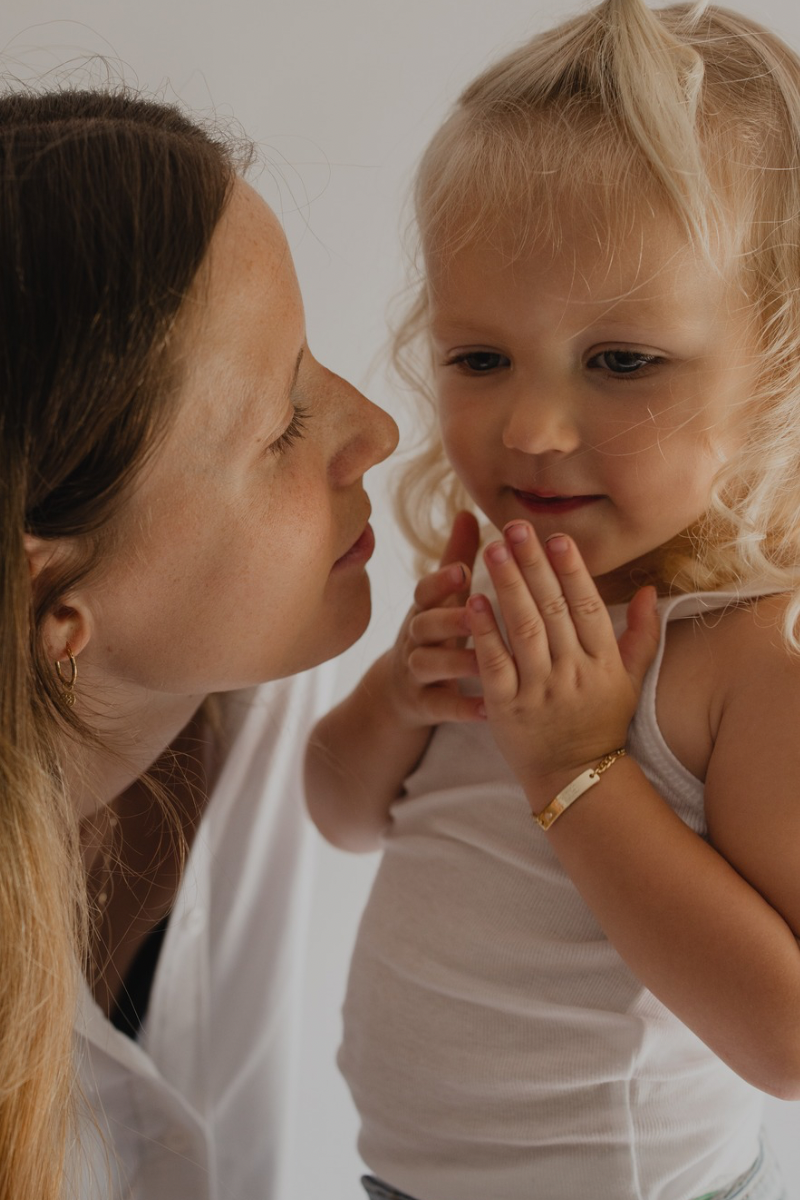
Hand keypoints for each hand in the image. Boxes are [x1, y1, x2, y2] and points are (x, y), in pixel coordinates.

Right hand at [383, 510, 484, 727]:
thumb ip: (455, 557)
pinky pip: (440, 707)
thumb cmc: (435, 633)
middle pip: (424, 625)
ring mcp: (414, 672)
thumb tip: (468, 509)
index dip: (441, 580)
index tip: (463, 569)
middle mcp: (414, 638)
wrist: (398, 693)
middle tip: (478, 614)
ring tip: (486, 663)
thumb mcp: (442, 598)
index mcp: (424, 609)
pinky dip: (463, 708)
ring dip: (456, 662)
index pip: (425, 590)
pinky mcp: (421, 705)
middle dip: (448, 618)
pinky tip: (488, 709)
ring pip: (428, 665)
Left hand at [466, 521, 659, 805]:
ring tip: (492, 549)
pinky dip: (484, 631)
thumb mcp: (630, 680)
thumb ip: (642, 634)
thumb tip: (648, 589)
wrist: (576, 778)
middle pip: (552, 609)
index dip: (571, 569)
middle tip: (514, 526)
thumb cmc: (602, 723)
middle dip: (532, 564)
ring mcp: (539, 690)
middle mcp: (573, 673)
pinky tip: (472, 600)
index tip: (556, 536)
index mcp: (603, 663)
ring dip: (507, 585)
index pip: (586, 606)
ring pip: (523, 628)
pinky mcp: (507, 707)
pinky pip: (495, 663)